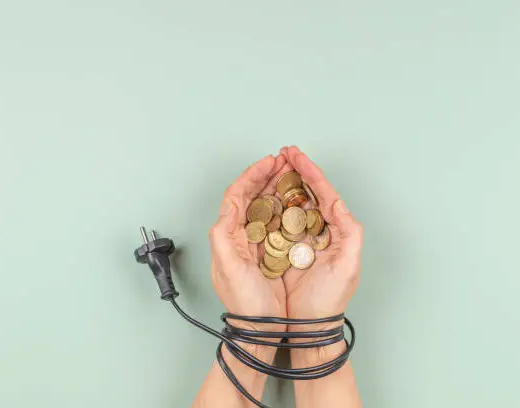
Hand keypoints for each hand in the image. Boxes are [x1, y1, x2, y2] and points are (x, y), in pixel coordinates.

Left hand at [208, 154, 290, 330]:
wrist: (259, 329)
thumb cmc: (245, 303)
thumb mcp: (229, 270)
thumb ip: (223, 237)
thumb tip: (227, 209)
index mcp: (227, 235)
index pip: (236, 195)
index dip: (252, 175)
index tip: (270, 162)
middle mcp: (239, 235)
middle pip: (250, 196)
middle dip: (266, 175)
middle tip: (285, 161)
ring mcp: (254, 243)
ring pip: (264, 205)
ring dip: (276, 187)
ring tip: (291, 173)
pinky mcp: (269, 252)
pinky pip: (276, 221)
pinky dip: (285, 206)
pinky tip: (296, 200)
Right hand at [280, 146, 363, 325]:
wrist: (309, 325)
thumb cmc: (330, 298)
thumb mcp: (349, 265)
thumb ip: (350, 232)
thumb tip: (338, 203)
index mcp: (334, 230)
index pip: (323, 193)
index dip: (311, 172)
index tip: (297, 156)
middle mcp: (316, 231)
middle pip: (306, 193)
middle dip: (294, 171)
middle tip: (283, 153)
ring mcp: (297, 239)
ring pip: (289, 203)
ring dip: (281, 183)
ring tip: (272, 166)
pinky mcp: (280, 249)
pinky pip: (274, 221)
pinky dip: (269, 205)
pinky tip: (262, 194)